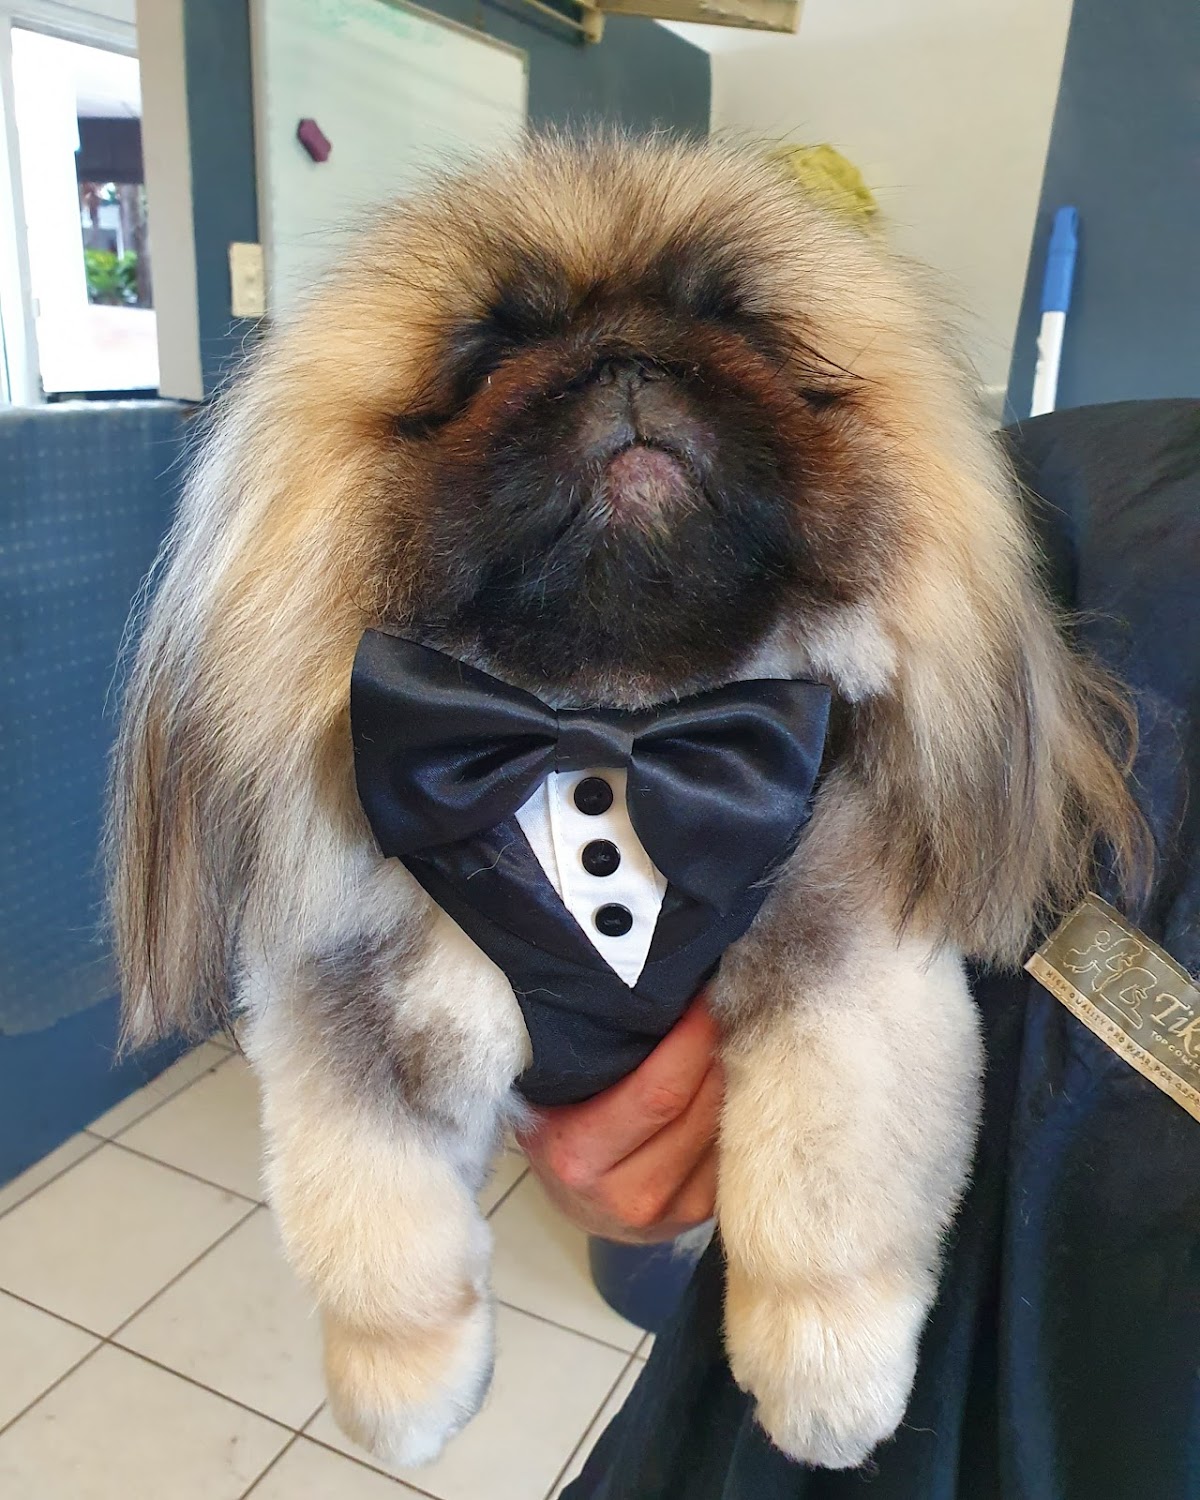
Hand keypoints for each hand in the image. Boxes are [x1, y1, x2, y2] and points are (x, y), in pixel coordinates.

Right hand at [517, 997, 721, 1243]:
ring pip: (723, 1127)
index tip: (706, 995)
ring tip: (729, 1034)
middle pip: (701, 1107)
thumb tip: (648, 990)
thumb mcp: (553, 1092)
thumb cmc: (558, 1127)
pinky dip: (734, 1108)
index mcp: (579, 1156)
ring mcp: (669, 1213)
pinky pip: (731, 1149)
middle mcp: (627, 1195)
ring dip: (734, 1076)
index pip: (659, 1092)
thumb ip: (590, 1053)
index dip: (693, 1038)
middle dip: (719, 1048)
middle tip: (727, 1002)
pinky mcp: (699, 1217)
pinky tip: (728, 1079)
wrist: (571, 1201)